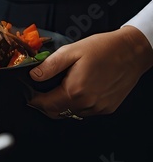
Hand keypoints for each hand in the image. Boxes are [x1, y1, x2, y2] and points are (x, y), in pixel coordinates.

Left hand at [28, 27, 152, 118]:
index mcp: (75, 90)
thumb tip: (33, 76)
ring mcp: (98, 108)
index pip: (45, 104)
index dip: (33, 100)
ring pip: (70, 113)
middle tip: (40, 91)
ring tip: (60, 88)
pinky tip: (78, 90)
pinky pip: (85, 112)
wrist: (132, 51)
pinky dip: (77, 105)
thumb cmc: (104, 49)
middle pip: (56, 112)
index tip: (28, 93)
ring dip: (61, 105)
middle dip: (45, 104)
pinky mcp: (107, 108)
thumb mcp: (72, 51)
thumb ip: (50, 65)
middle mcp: (87, 103)